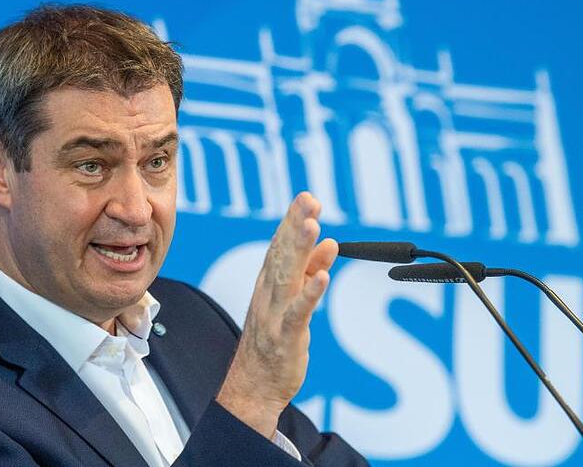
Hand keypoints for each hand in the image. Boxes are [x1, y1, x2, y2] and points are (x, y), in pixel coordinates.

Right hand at [216, 192, 337, 438]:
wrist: (253, 384)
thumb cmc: (273, 339)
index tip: (306, 197)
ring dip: (299, 250)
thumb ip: (310, 271)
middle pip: (282, 254)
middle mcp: (268, 293)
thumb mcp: (292, 299)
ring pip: (287, 277)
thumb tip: (329, 244)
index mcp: (268, 282)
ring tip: (312, 227)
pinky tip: (322, 277)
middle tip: (308, 200)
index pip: (280, 245)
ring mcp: (274, 314)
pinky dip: (309, 294)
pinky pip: (297, 313)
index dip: (292, 221)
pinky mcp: (284, 336)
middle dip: (295, 225)